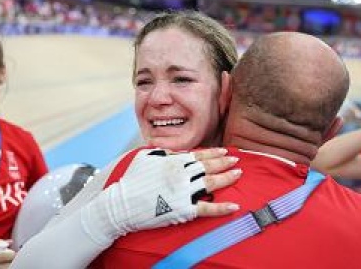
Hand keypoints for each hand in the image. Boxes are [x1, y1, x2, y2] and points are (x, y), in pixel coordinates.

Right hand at [81, 147, 241, 242]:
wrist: (122, 203)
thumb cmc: (132, 178)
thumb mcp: (146, 156)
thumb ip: (164, 152)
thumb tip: (177, 152)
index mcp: (174, 160)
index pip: (200, 155)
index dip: (214, 153)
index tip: (226, 151)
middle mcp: (182, 174)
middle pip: (209, 167)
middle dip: (225, 162)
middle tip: (237, 161)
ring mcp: (184, 191)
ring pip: (211, 183)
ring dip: (227, 178)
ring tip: (238, 174)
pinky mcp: (183, 209)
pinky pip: (207, 208)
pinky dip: (221, 208)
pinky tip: (234, 206)